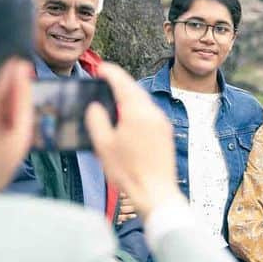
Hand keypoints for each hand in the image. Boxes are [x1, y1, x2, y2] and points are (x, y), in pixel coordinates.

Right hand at [85, 63, 179, 220]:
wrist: (156, 193)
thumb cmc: (128, 172)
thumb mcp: (104, 146)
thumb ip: (97, 120)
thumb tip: (96, 106)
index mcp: (137, 112)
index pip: (123, 82)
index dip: (110, 72)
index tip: (101, 68)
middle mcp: (152, 113)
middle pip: (135, 90)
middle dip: (120, 83)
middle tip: (106, 79)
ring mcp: (162, 123)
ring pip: (143, 101)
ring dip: (129, 96)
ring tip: (114, 99)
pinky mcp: (166, 134)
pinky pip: (149, 113)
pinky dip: (137, 109)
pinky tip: (127, 119)